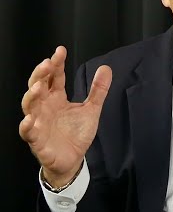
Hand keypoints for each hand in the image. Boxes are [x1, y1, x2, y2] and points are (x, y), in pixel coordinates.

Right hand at [19, 46, 111, 186]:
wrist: (72, 160)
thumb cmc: (76, 133)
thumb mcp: (91, 109)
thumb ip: (98, 90)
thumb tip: (106, 68)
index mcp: (56, 98)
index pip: (54, 77)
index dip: (56, 64)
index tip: (60, 51)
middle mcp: (44, 108)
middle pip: (37, 86)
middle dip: (40, 74)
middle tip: (47, 63)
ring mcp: (39, 123)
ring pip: (29, 106)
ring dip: (32, 96)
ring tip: (39, 86)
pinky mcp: (38, 141)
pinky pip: (28, 132)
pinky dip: (28, 125)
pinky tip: (31, 118)